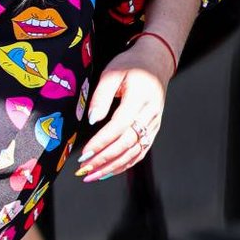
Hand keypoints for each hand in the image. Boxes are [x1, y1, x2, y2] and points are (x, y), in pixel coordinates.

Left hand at [75, 38, 170, 181]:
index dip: (101, 142)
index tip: (84, 153)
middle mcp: (151, 114)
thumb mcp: (112, 73)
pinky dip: (125, 164)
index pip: (120, 125)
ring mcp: (154, 124)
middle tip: (84, 170)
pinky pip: (140, 152)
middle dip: (104, 159)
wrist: (156, 63)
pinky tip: (108, 171)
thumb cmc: (131, 66)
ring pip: (135, 152)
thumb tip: (92, 120)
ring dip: (113, 167)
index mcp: (140, 98)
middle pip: (127, 143)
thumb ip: (101, 96)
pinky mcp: (154, 130)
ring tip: (92, 176)